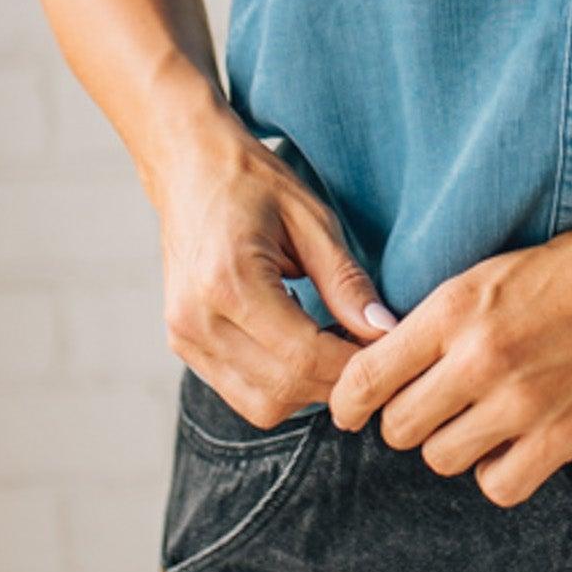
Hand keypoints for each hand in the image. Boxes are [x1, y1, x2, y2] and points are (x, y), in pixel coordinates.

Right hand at [155, 115, 398, 425]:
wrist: (188, 166)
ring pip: (260, 405)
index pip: (303, 357)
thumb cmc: (252, 182)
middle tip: (371, 353)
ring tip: (338, 349)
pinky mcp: (182, 344)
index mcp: (228, 282)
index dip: (353, 365)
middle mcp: (197, 320)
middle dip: (335, 383)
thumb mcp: (311, 218)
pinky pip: (239, 392)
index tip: (390, 351)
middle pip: (282, 391)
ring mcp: (184, 337)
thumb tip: (385, 331)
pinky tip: (302, 348)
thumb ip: (345, 280)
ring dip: (307, 390)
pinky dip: (278, 384)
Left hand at [328, 204, 571, 506]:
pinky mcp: (562, 435)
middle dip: (407, 416)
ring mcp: (522, 402)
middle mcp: (482, 356)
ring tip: (477, 414)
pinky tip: (509, 439)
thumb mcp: (489, 272)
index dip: (347, 400)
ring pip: (441, 459)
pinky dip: (497, 469)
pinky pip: (498, 484)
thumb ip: (436, 320)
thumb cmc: (569, 267)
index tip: (350, 407)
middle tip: (431, 400)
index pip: (367, 376)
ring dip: (451, 442)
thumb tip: (380, 366)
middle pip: (399, 428)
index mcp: (457, 306)